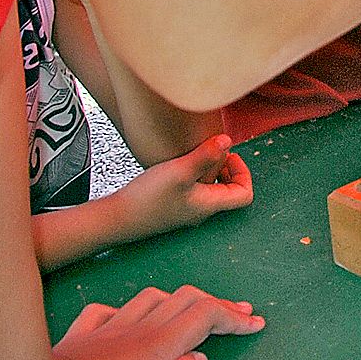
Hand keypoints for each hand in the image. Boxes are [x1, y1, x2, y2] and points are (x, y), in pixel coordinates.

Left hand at [0, 284, 264, 359]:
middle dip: (215, 304)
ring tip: (191, 313)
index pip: (205, 316)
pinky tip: (128, 321)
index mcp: (158, 345)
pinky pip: (110, 312)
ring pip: (152, 298)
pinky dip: (131, 312)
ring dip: (179, 302)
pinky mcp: (80, 336)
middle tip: (237, 315)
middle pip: (185, 300)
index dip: (233, 318)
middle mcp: (137, 329)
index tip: (254, 325)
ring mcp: (107, 329)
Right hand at [100, 135, 253, 243]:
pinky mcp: (173, 206)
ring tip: (197, 155)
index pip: (244, 195)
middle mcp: (201, 210)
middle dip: (227, 168)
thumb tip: (228, 141)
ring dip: (210, 169)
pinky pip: (195, 189)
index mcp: (209, 205)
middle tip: (214, 152)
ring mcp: (187, 209)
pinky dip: (195, 174)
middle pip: (230, 191)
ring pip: (211, 188)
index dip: (243, 173)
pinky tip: (179, 164)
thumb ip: (205, 155)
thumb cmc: (148, 199)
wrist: (116, 218)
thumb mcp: (179, 171)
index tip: (229, 156)